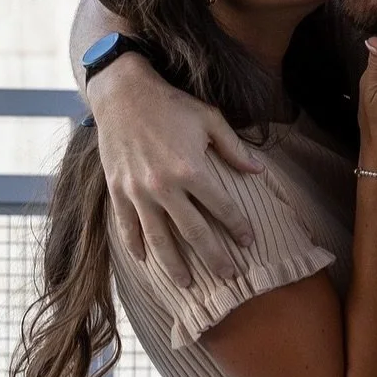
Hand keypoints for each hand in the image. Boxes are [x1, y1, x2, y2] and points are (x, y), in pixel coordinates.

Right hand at [91, 54, 263, 285]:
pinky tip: (145, 261)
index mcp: (190, 169)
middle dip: (215, 258)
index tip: (248, 242)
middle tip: (229, 277)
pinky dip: (135, 246)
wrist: (121, 92)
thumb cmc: (170, 104)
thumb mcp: (209, 119)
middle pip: (194, 233)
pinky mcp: (117, 190)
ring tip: (188, 284)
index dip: (237, 227)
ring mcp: (137, 191)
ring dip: (175, 265)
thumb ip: (234, 149)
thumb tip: (258, 172)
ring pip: (159, 239)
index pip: (221, 208)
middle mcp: (164, 186)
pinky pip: (126, 226)